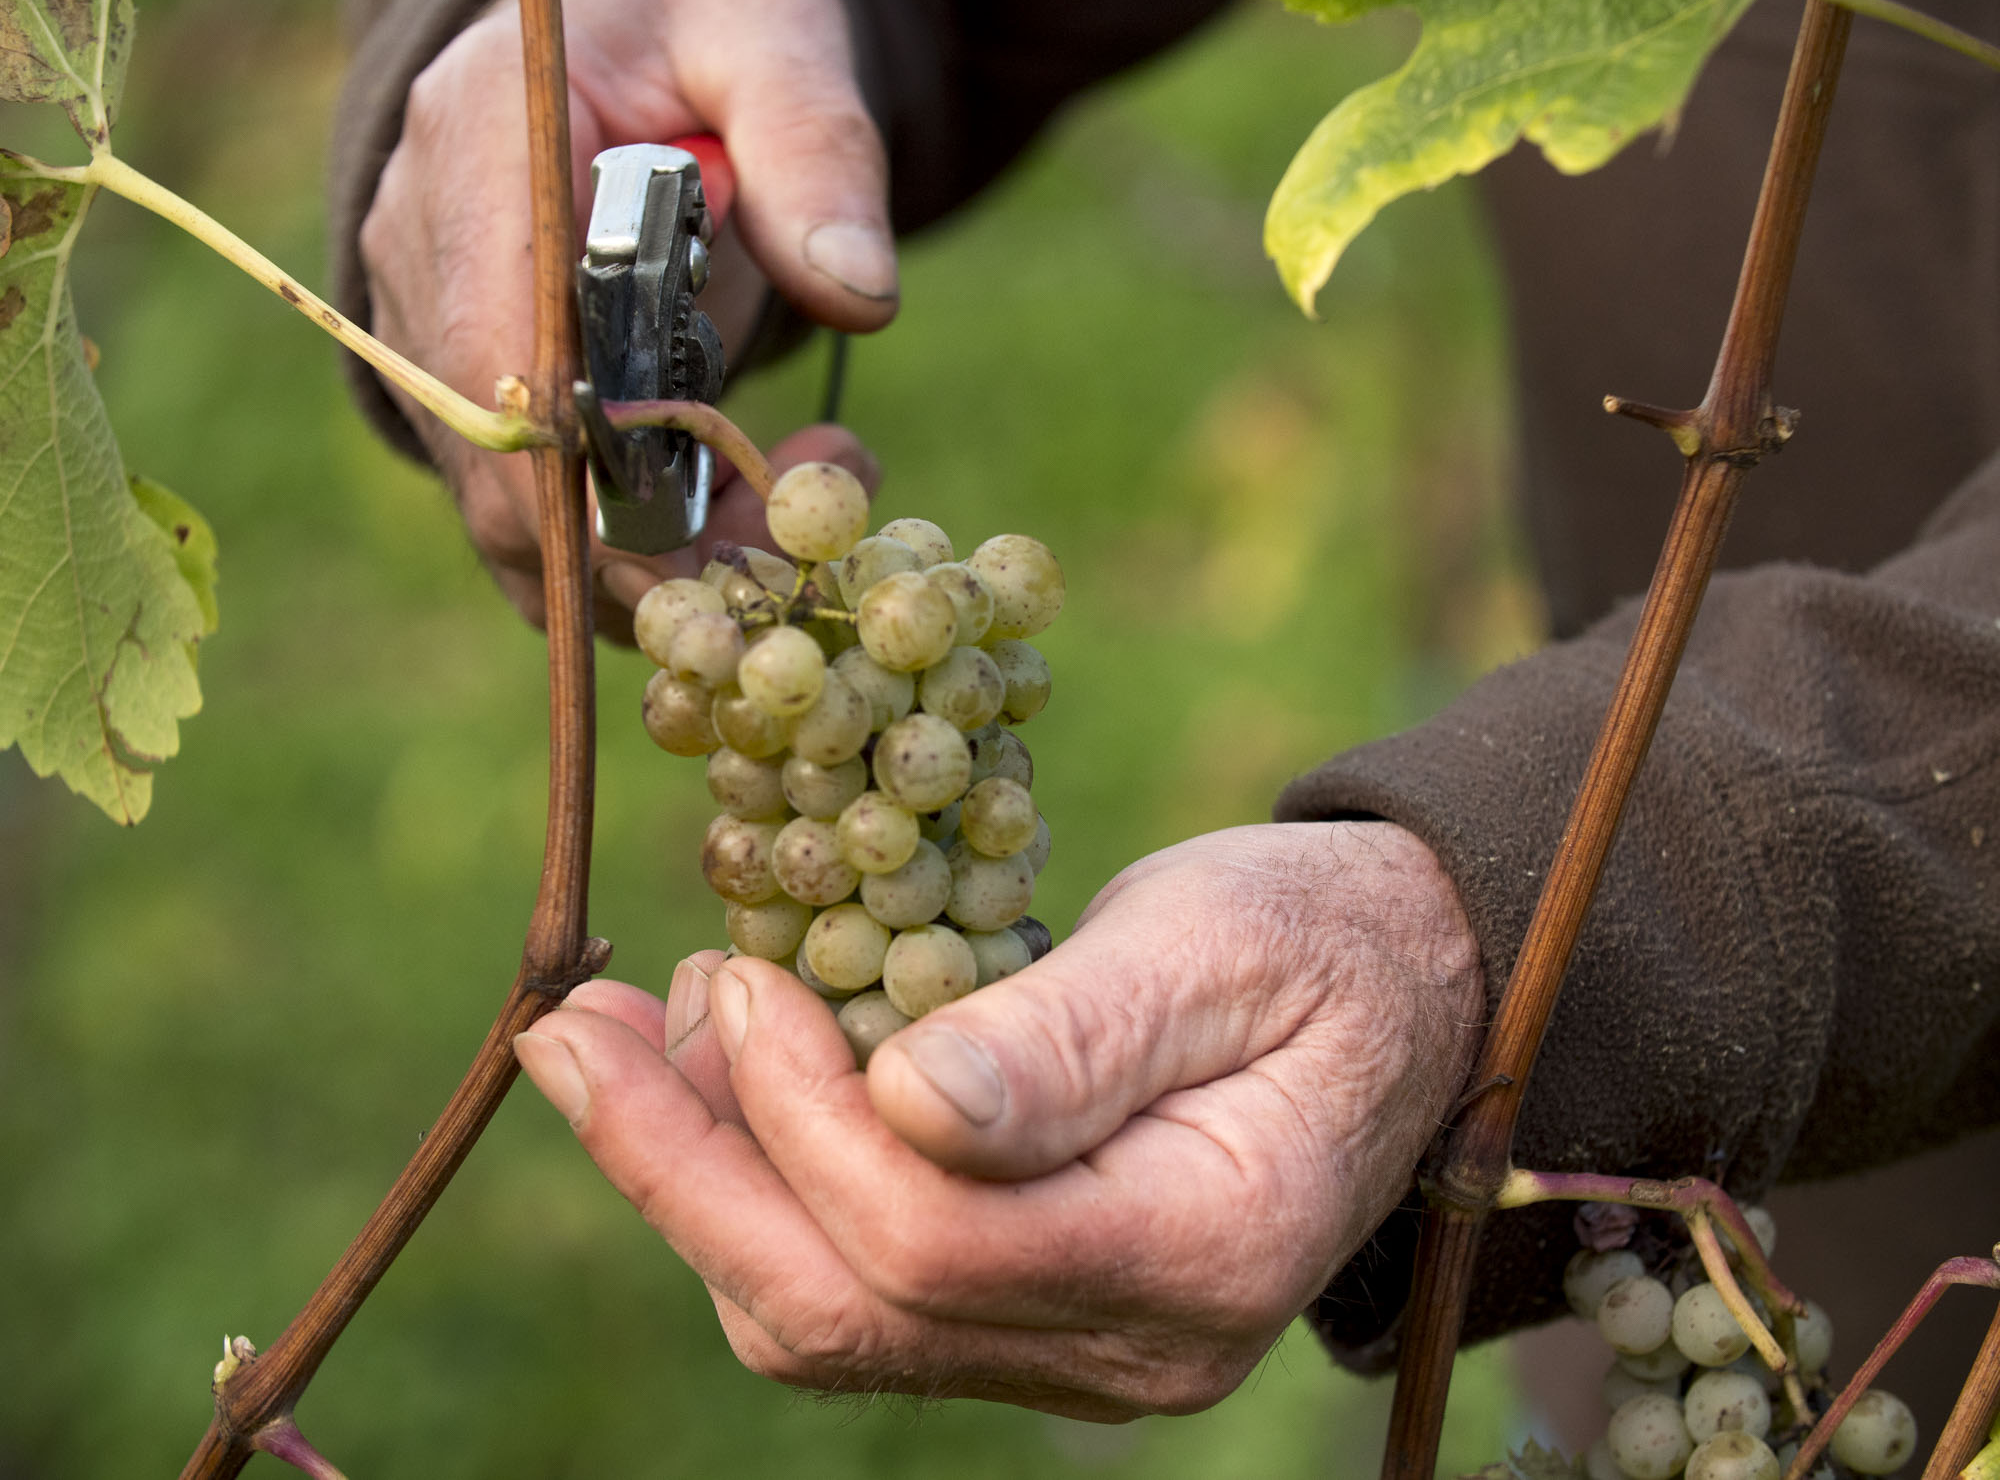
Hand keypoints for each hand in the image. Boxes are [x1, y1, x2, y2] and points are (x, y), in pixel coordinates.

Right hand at [358, 0, 895, 632]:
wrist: (632, 20)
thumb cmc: (694, 8)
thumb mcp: (769, 36)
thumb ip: (814, 145)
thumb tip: (859, 294)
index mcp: (482, 140)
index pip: (494, 349)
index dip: (584, 472)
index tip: (710, 530)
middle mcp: (426, 244)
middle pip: (500, 466)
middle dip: (651, 541)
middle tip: (805, 516)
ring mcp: (434, 323)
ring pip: (517, 514)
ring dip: (662, 554)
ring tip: (799, 496)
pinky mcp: (475, 380)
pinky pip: (541, 509)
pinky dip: (642, 544)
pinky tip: (745, 504)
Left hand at [513, 822, 1484, 1417]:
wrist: (1398, 996)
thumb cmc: (1318, 942)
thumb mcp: (1218, 943)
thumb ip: (1076, 1033)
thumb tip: (909, 1096)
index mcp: (1203, 1252)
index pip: (936, 1239)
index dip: (799, 1117)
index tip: (728, 978)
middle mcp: (1133, 1349)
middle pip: (849, 1311)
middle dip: (678, 1172)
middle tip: (567, 1035)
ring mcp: (1081, 1355)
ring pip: (833, 1322)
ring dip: (697, 1182)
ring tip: (617, 1040)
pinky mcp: (1035, 1319)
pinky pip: (860, 1293)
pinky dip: (762, 1190)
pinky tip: (715, 1076)